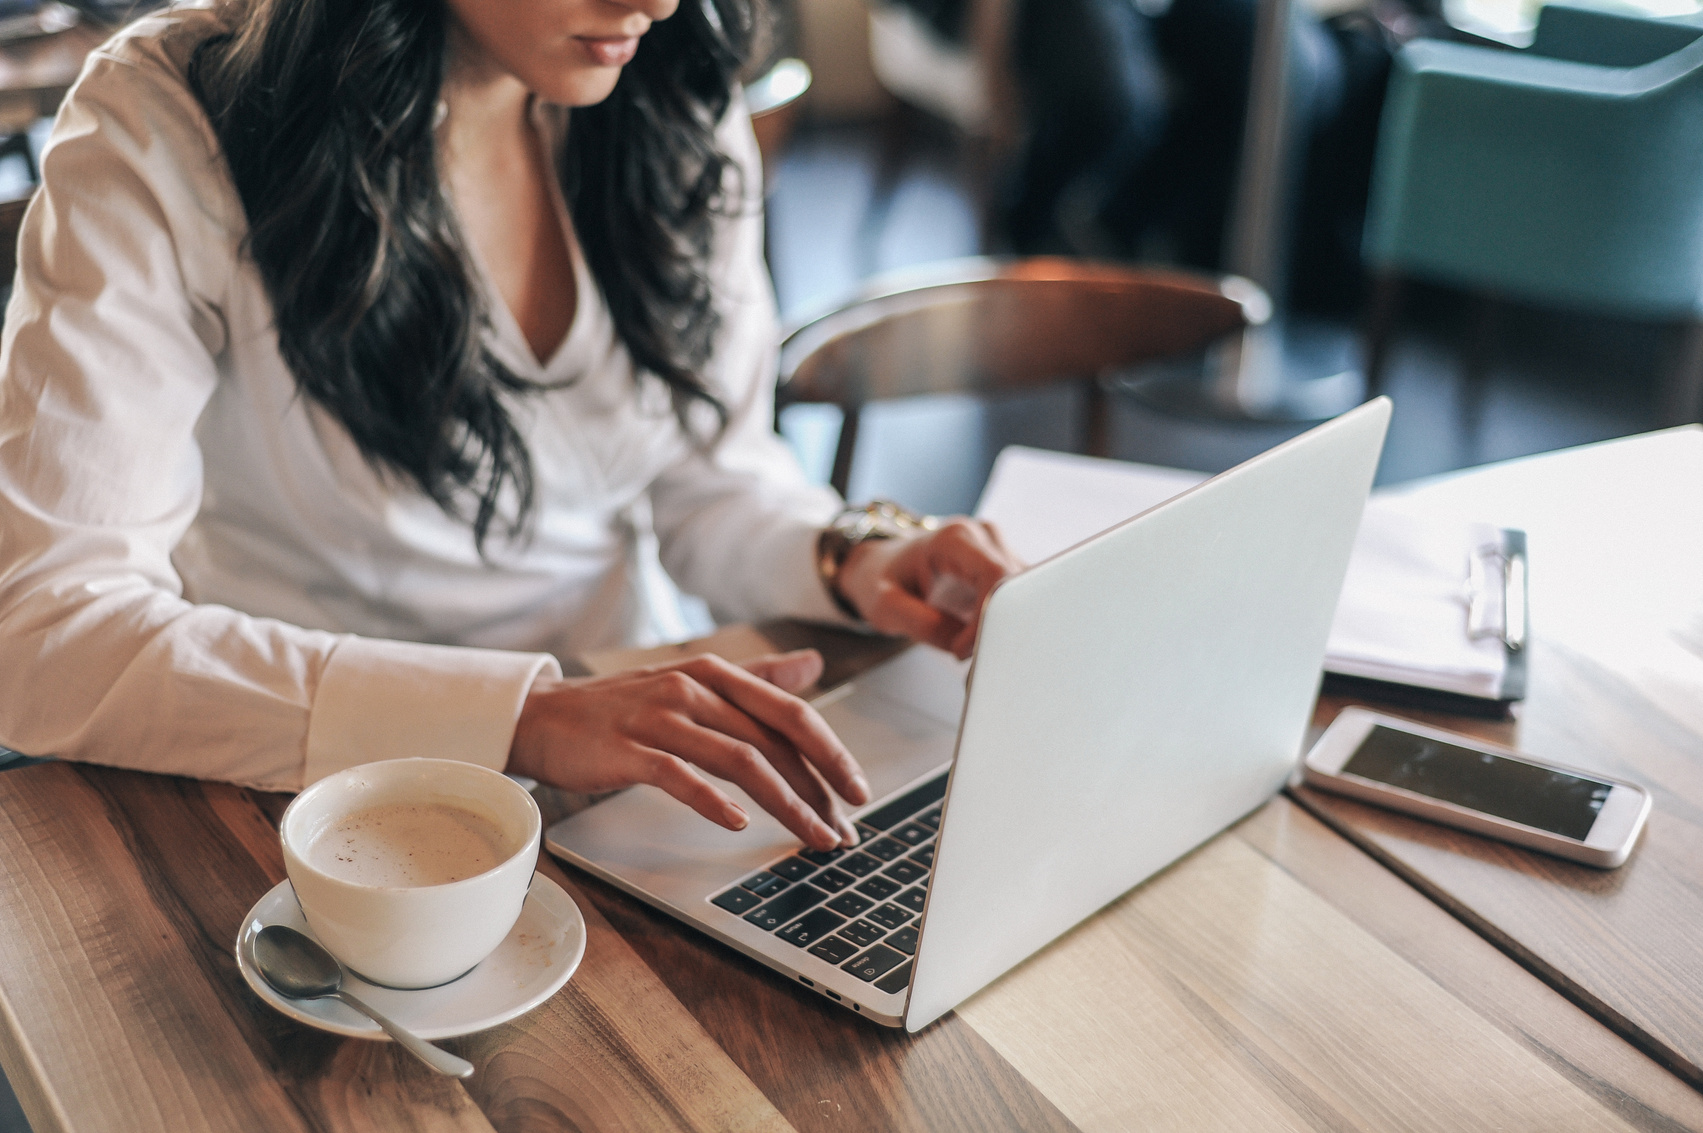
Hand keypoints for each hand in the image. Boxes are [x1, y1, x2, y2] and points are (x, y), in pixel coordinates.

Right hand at [507, 650, 868, 850]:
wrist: (544, 716)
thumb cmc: (624, 706)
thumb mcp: (694, 681)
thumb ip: (756, 677)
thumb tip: (812, 665)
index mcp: (717, 674)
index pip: (790, 712)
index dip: (831, 752)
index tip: (859, 790)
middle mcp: (694, 688)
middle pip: (773, 740)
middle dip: (817, 789)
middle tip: (844, 830)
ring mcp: (660, 717)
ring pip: (739, 760)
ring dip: (784, 803)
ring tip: (811, 836)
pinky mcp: (628, 750)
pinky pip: (680, 775)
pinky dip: (713, 801)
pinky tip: (739, 824)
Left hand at [836, 518, 1023, 658]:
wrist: (881, 565)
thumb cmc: (881, 579)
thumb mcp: (885, 606)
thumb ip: (922, 624)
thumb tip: (964, 647)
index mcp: (955, 539)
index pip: (995, 575)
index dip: (988, 616)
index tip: (964, 649)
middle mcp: (983, 536)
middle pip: (1016, 585)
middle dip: (999, 627)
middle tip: (972, 658)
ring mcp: (997, 549)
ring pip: (1024, 594)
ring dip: (1004, 627)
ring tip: (973, 651)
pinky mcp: (1004, 567)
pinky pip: (1018, 598)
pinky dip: (1005, 624)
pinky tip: (982, 640)